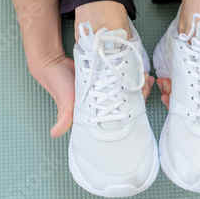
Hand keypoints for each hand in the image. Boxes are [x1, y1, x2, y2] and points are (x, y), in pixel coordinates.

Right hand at [30, 52, 154, 138]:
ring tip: (145, 75)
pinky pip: (120, 75)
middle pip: (127, 99)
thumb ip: (63, 117)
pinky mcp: (104, 75)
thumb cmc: (59, 85)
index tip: (142, 94)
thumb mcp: (64, 102)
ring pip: (126, 87)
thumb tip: (55, 134)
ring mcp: (105, 87)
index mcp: (99, 111)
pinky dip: (128, 72)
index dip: (134, 106)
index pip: (121, 113)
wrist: (52, 64)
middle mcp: (104, 100)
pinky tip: (136, 68)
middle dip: (140, 92)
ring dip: (137, 82)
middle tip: (147, 81)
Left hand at [156, 39, 199, 132]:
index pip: (196, 110)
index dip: (181, 109)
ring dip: (172, 84)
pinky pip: (187, 69)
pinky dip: (178, 70)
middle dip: (173, 95)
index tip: (169, 102)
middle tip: (164, 90)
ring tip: (165, 80)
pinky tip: (170, 69)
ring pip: (184, 84)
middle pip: (186, 97)